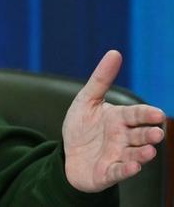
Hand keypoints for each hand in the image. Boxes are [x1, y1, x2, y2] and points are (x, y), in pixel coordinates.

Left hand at [62, 50, 164, 191]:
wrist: (68, 154)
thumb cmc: (81, 126)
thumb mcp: (86, 100)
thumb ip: (101, 79)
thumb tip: (115, 52)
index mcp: (119, 119)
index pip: (136, 115)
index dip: (146, 114)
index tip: (157, 114)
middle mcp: (123, 138)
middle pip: (140, 135)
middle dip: (149, 134)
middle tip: (157, 133)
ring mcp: (117, 156)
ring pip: (134, 154)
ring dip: (143, 153)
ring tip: (149, 151)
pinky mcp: (108, 172)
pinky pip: (119, 172)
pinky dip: (126, 170)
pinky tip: (134, 167)